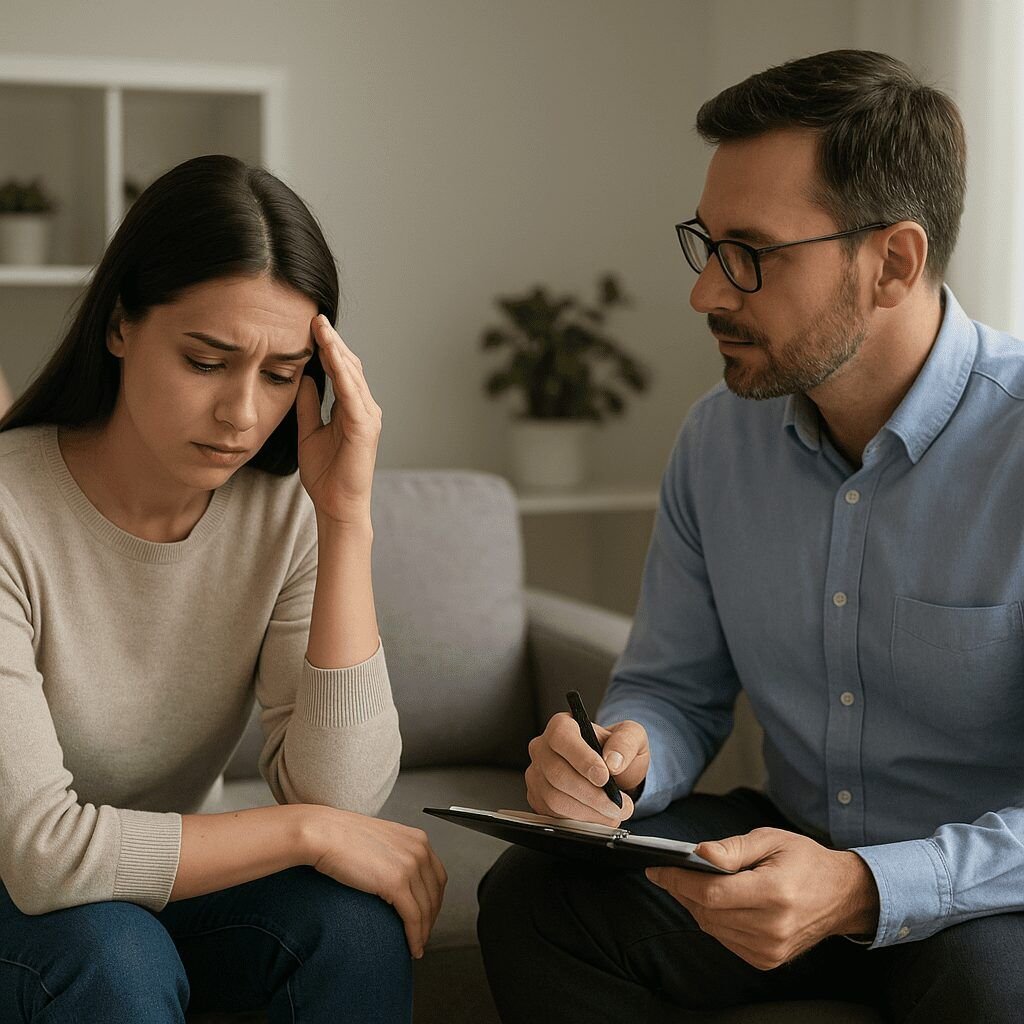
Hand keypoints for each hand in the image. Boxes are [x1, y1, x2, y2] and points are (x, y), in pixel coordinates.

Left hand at [296, 315, 381, 525]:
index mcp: (352, 410)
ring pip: (353, 375)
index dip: (326, 348)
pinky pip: (352, 395)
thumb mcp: (308, 432)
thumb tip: (303, 378)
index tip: (309, 326)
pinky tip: (329, 356)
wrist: (337, 506)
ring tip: (320, 327)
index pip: (340, 371)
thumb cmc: (326, 475)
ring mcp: (367, 417)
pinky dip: (342, 373)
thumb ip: (307, 405)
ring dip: (336, 350)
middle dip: (332, 341)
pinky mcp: (364, 428)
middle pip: (349, 366)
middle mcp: (364, 409)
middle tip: (314, 316)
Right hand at [306, 807, 446, 958]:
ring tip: (417, 946)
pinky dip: (415, 936)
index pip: (437, 876)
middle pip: (435, 893)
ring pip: (426, 908)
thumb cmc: (342, 836)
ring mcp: (410, 865)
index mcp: (417, 839)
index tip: (429, 914)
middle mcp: (419, 850)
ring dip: (424, 932)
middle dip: (431, 918)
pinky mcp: (396, 882)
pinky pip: (413, 917)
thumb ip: (395, 856)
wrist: (324, 834)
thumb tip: (395, 877)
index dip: (435, 900)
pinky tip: (412, 947)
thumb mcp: (381, 842)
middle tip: (424, 934)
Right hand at [525, 712, 649, 824]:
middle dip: (591, 794)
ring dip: (588, 811)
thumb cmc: (616, 751)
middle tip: (617, 805)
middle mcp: (544, 747)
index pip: (562, 737)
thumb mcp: (632, 737)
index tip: (604, 777)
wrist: (612, 772)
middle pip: (557, 773)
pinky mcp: (538, 797)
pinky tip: (598, 815)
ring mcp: (537, 774)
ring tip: (612, 812)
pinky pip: (553, 813)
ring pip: (554, 797)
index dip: (582, 758)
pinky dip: (580, 819)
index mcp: (563, 725)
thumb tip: (613, 760)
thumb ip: (626, 742)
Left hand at [645, 828, 879, 969]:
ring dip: (693, 904)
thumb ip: (733, 848)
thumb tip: (699, 853)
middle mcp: (772, 928)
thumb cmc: (805, 860)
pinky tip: (712, 900)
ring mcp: (770, 949)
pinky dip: (712, 919)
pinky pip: (724, 938)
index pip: (712, 892)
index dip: (678, 880)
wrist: (842, 896)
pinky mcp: (767, 960)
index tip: (656, 868)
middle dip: (680, 889)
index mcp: (774, 894)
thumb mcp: (771, 839)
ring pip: (711, 927)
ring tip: (686, 882)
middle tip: (665, 871)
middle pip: (707, 911)